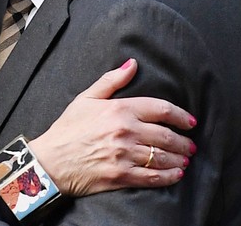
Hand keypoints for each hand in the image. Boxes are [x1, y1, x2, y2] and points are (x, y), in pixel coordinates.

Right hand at [28, 58, 196, 196]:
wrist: (50, 161)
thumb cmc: (67, 128)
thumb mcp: (86, 98)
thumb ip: (112, 80)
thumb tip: (132, 64)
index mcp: (120, 109)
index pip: (162, 109)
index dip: (181, 116)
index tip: (190, 122)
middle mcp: (126, 131)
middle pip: (166, 135)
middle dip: (184, 141)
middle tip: (191, 145)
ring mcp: (124, 155)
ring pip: (162, 156)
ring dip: (179, 159)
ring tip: (185, 159)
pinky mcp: (121, 176)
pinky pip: (153, 177)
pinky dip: (169, 176)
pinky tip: (176, 174)